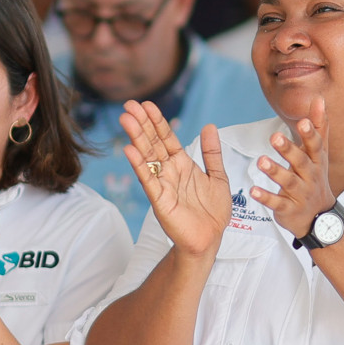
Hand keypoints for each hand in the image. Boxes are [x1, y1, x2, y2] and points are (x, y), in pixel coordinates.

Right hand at [121, 101, 230, 258]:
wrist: (210, 239)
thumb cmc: (213, 211)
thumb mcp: (217, 176)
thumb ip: (212, 153)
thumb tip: (209, 126)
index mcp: (182, 164)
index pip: (166, 138)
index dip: (157, 121)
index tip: (146, 104)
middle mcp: (169, 171)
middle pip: (153, 143)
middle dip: (142, 124)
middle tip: (129, 105)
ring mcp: (162, 185)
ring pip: (147, 157)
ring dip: (136, 138)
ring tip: (126, 120)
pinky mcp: (160, 201)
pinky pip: (149, 180)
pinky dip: (139, 166)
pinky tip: (130, 150)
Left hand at [251, 97, 337, 240]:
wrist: (318, 216)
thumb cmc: (314, 177)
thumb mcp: (318, 153)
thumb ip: (318, 127)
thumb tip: (320, 99)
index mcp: (316, 161)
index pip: (315, 146)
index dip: (309, 134)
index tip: (302, 121)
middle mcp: (310, 176)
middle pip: (300, 162)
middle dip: (289, 150)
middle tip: (274, 137)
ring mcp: (300, 194)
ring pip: (288, 182)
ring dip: (275, 171)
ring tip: (261, 161)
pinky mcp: (288, 209)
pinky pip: (277, 203)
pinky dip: (265, 197)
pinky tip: (253, 190)